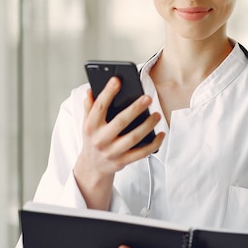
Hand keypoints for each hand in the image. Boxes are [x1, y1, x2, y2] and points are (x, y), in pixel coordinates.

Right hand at [74, 77, 164, 208]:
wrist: (92, 166)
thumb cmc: (93, 139)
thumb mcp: (87, 123)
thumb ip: (89, 107)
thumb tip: (91, 90)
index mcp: (91, 126)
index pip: (99, 107)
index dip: (107, 92)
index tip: (117, 80)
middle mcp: (100, 139)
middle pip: (120, 122)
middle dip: (135, 109)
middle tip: (148, 98)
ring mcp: (112, 152)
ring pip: (133, 138)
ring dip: (147, 126)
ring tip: (156, 115)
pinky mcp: (123, 161)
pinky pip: (141, 153)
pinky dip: (153, 144)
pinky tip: (161, 134)